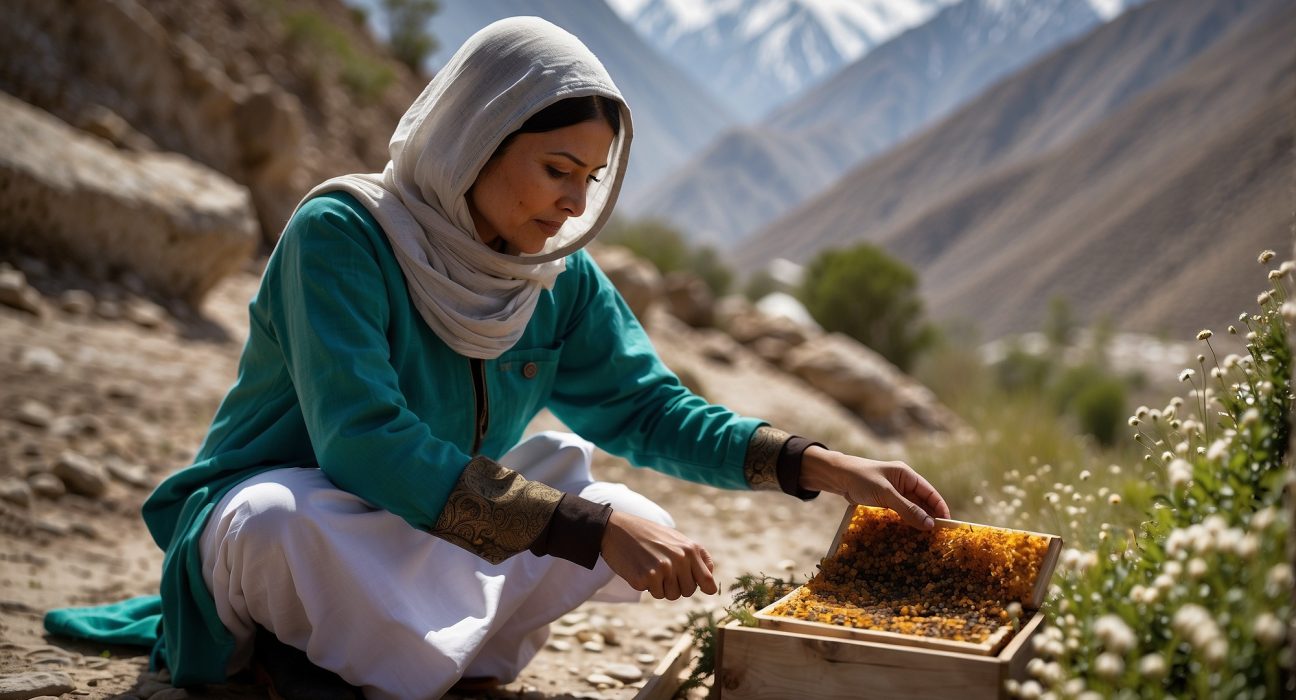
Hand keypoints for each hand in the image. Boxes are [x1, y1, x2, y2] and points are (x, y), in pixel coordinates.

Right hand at [600, 511, 717, 599]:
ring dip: (661, 587)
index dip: (705, 588)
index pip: (707, 580)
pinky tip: (639, 569)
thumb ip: (695, 556)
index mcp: (690, 549)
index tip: (702, 589)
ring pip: (671, 595)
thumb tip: (710, 582)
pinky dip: (647, 586)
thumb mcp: (676, 538)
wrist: (616, 528)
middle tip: (664, 571)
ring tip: (651, 568)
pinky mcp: (646, 577)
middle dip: (677, 586)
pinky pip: (654, 593)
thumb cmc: (648, 534)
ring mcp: (663, 569)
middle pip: (688, 591)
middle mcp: (680, 559)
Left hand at [800, 446, 950, 529]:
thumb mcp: (886, 494)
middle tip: (938, 537)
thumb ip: (907, 509)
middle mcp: (903, 483)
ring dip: (918, 522)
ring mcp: (894, 493)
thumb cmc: (861, 479)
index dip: (940, 508)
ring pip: (912, 509)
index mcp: (907, 475)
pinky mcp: (885, 501)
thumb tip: (929, 524)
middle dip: (930, 518)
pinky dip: (906, 522)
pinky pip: (900, 513)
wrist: (837, 477)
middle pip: (922, 503)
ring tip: (926, 539)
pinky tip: (909, 534)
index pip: (930, 492)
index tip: (947, 524)